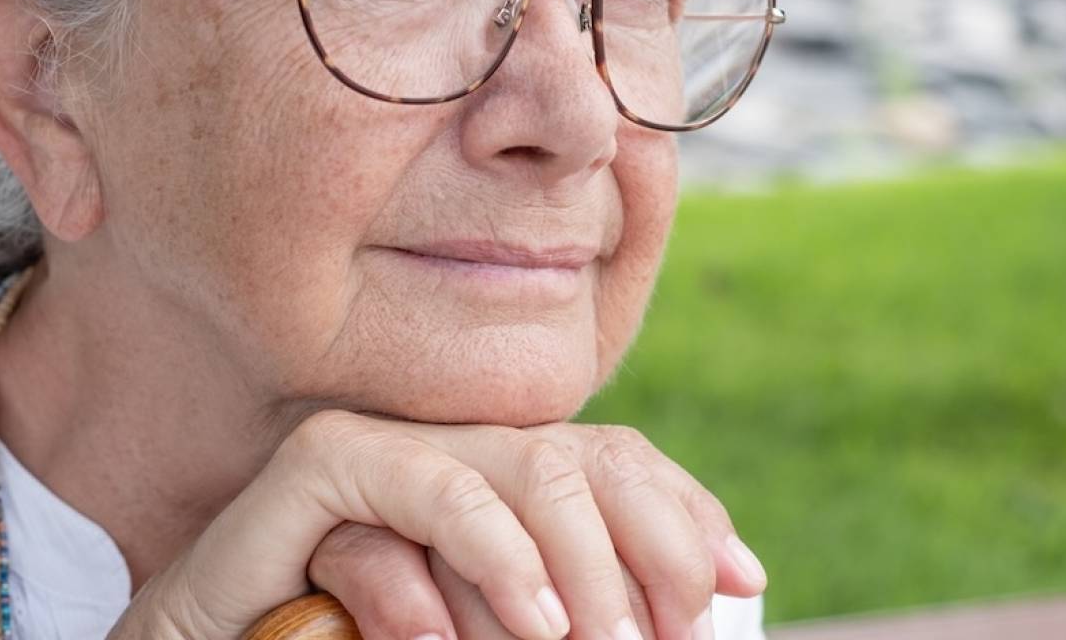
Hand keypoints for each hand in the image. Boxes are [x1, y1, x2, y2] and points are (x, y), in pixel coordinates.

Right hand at [106, 412, 766, 639]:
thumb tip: (694, 619)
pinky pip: (427, 484)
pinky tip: (526, 620)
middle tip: (669, 637)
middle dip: (648, 545)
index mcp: (499, 483)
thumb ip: (557, 617)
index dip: (685, 512)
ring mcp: (394, 445)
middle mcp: (456, 449)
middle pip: (586, 458)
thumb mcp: (487, 637)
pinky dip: (487, 551)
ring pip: (523, 467)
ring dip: (576, 565)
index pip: (616, 464)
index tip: (740, 580)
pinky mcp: (324, 461)